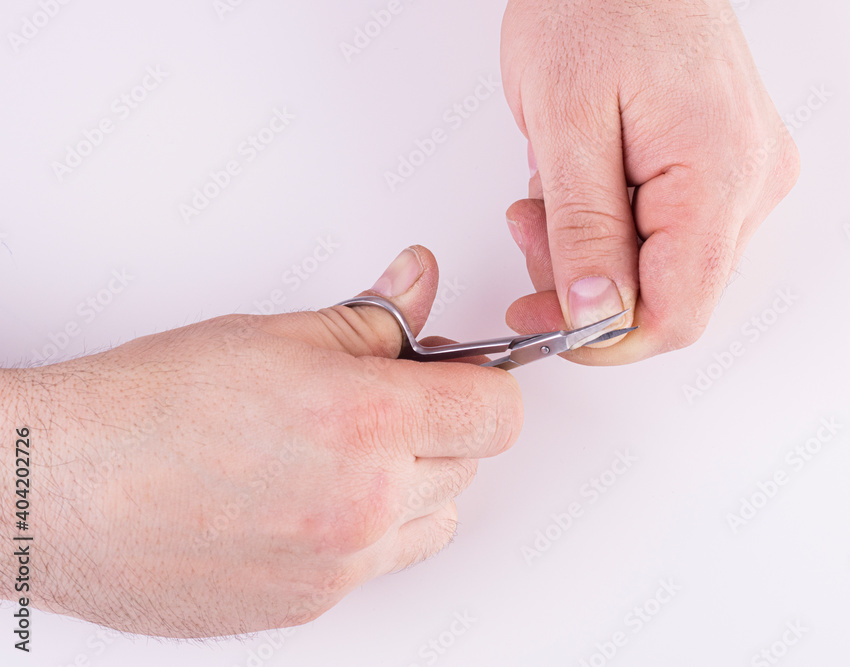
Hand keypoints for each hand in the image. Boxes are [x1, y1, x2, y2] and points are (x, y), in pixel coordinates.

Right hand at [0, 246, 521, 637]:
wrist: (61, 488)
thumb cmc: (150, 406)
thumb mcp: (277, 334)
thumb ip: (374, 317)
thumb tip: (419, 280)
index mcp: (370, 424)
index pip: (498, 414)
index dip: (483, 386)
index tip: (457, 375)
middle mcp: (367, 505)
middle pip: (469, 465)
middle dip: (439, 427)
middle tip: (380, 400)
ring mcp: (341, 567)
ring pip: (434, 519)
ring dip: (413, 483)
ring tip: (343, 453)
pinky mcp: (311, 606)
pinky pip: (379, 564)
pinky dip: (366, 532)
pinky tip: (308, 499)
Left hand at [501, 0, 799, 363]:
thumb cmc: (594, 2)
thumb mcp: (564, 119)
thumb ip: (583, 226)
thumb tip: (594, 313)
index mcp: (720, 173)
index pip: (676, 314)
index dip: (605, 337)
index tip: (543, 321)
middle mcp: (751, 182)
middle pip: (670, 294)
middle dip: (587, 282)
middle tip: (530, 228)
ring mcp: (745, 173)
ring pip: (665, 265)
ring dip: (594, 249)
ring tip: (548, 191)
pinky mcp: (726, 164)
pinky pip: (669, 229)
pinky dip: (614, 222)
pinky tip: (583, 181)